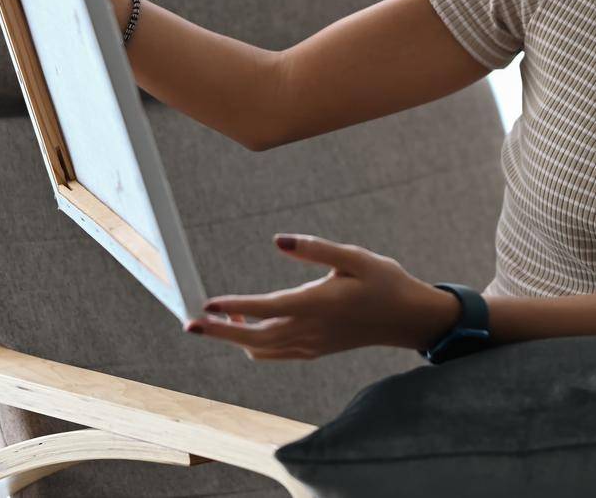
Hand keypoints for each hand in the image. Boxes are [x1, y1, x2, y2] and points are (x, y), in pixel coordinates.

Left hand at [187, 234, 461, 360]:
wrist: (406, 319)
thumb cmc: (383, 281)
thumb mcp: (354, 256)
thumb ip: (315, 249)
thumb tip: (277, 241)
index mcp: (319, 304)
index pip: (267, 308)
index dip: (234, 306)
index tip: (206, 303)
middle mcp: (310, 330)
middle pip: (253, 338)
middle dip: (219, 331)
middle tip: (189, 322)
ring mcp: (311, 345)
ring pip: (260, 350)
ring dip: (235, 337)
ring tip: (219, 314)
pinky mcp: (313, 351)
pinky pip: (274, 354)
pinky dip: (254, 343)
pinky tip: (249, 323)